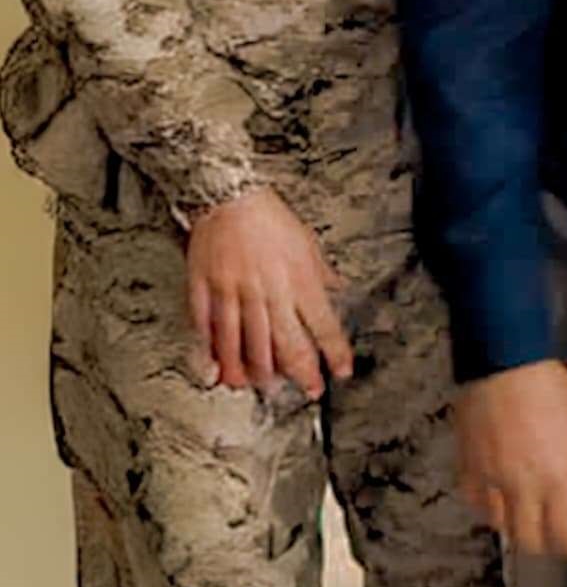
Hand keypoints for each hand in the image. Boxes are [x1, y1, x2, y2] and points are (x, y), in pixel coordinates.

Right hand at [185, 184, 352, 398]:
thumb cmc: (269, 218)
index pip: (323, 325)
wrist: (228, 197)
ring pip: (244, 345)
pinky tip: (216, 371)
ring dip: (254, 372)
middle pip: (285, 344)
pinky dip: (211, 355)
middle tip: (309, 389)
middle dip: (300, 373)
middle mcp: (268, 291)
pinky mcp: (205, 292)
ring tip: (261, 387)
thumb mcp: (307, 243)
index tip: (342, 371)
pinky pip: (208, 331)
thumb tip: (338, 288)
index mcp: (298, 279)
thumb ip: (321, 273)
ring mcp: (234, 294)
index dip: (335, 352)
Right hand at [455, 360, 566, 560]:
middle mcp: (523, 487)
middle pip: (528, 539)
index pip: (563, 531)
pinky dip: (487, 507)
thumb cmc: (549, 388)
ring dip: (514, 526)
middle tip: (548, 541)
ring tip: (523, 520)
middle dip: (540, 545)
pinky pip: (476, 503)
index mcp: (557, 477)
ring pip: (500, 525)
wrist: (505, 365)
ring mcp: (491, 481)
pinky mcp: (468, 470)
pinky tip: (496, 501)